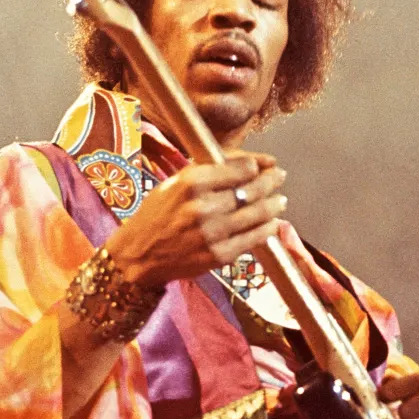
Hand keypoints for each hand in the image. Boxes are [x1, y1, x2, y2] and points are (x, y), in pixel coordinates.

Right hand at [102, 151, 285, 288]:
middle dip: (272, 181)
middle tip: (279, 177)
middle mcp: (203, 207)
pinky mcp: (219, 255)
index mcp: (190, 182)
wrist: (139, 254)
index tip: (265, 164)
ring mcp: (212, 233)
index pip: (241, 168)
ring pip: (258, 214)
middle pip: (253, 189)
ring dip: (274, 205)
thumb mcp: (177, 182)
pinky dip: (267, 228)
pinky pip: (254, 238)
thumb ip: (212, 170)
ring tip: (279, 200)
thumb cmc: (158, 213)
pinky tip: (271, 223)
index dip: (258, 164)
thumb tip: (255, 163)